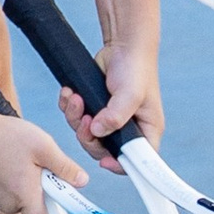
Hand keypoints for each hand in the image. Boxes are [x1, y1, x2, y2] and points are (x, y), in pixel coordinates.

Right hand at [0, 106, 82, 213]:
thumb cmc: (4, 136)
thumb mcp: (43, 146)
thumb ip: (64, 167)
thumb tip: (82, 181)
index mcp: (24, 197)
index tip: (58, 205)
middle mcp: (7, 204)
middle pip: (31, 210)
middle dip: (39, 192)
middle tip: (38, 166)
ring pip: (16, 198)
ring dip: (22, 183)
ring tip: (18, 157)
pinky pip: (2, 190)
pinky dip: (7, 179)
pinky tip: (3, 157)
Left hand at [65, 55, 161, 169]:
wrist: (123, 47)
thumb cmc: (136, 69)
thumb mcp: (131, 93)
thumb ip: (116, 116)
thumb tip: (96, 131)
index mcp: (145, 130)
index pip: (137, 160)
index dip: (120, 166)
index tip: (104, 161)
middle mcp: (127, 129)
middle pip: (103, 150)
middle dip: (88, 137)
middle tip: (84, 119)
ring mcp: (109, 120)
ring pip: (85, 134)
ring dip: (75, 118)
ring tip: (75, 98)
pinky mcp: (94, 109)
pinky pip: (75, 118)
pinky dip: (68, 107)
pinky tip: (69, 93)